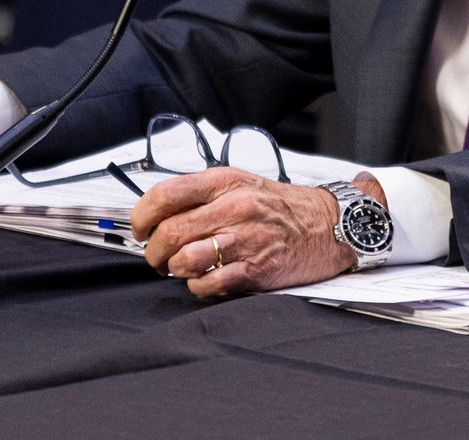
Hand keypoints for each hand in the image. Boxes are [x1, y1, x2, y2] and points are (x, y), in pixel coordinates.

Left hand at [129, 167, 361, 296]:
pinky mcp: (255, 269)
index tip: (140, 228)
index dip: (141, 215)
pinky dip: (197, 286)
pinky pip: (209, 284)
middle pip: (169, 232)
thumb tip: (158, 213)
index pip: (165, 194)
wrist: (328, 224)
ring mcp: (245, 240)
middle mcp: (233, 208)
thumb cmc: (281, 206)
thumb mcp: (241, 183)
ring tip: (180, 267)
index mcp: (224, 182)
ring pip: (184, 259)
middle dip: (153, 250)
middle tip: (156, 256)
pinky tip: (204, 279)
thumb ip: (202, 194)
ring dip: (173, 269)